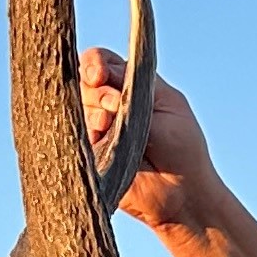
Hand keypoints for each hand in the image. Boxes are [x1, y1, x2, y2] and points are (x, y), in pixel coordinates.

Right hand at [78, 45, 219, 231]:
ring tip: (109, 127)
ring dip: (92, 113)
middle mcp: (111, 102)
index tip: (100, 76)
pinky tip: (99, 141)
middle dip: (96, 90)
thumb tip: (98, 78)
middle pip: (83, 81)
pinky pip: (74, 136)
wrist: (182, 195)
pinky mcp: (90, 151)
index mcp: (133, 84)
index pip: (103, 61)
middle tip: (113, 105)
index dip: (95, 64)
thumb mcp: (166, 108)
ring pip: (76, 106)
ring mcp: (98, 127)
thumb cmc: (183, 150)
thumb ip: (132, 90)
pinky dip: (84, 135)